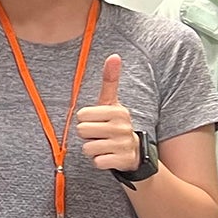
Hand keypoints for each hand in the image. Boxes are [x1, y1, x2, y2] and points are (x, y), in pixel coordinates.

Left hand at [75, 54, 141, 174]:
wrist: (135, 152)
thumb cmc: (116, 124)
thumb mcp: (113, 103)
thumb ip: (110, 80)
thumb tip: (114, 55)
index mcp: (117, 111)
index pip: (81, 115)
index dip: (85, 120)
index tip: (96, 121)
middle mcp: (122, 127)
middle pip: (82, 131)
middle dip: (87, 136)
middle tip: (99, 135)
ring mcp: (123, 144)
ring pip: (88, 148)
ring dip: (92, 149)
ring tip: (104, 145)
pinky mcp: (122, 160)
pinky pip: (97, 162)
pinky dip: (100, 161)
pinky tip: (109, 156)